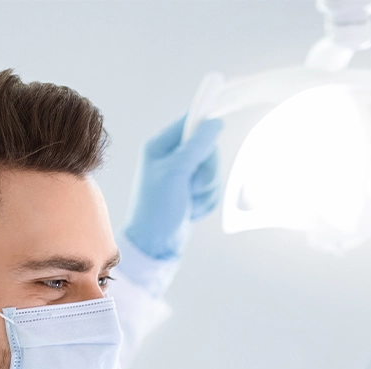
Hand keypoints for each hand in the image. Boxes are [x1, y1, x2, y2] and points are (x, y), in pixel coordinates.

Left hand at [123, 115, 222, 260]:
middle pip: (207, 150)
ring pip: (212, 171)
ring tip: (190, 202)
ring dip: (206, 190)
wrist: (155, 244)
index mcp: (160, 146)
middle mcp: (171, 157)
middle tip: (193, 187)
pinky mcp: (191, 191)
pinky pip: (212, 188)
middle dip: (206, 172)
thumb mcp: (176, 172)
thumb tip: (215, 123)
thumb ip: (196, 146)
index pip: (190, 123)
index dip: (205, 131)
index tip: (211, 147)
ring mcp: (182, 175)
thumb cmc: (157, 208)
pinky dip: (206, 201)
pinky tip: (192, 210)